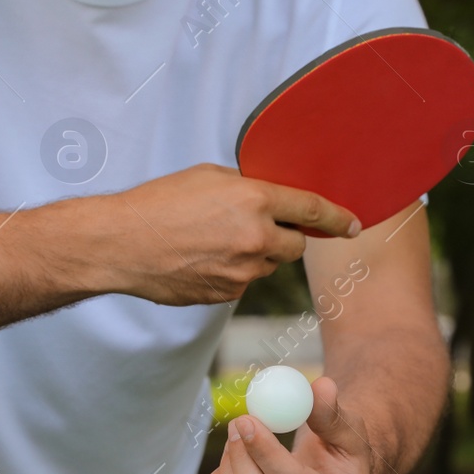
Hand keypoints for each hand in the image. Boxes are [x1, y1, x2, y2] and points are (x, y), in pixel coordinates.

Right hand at [96, 164, 359, 306]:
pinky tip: (199, 260)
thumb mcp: (208, 178)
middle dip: (285, 238)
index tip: (354, 225)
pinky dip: (230, 272)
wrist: (120, 245)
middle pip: (295, 245)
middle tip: (253, 227)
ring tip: (210, 242)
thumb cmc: (158, 203)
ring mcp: (241, 272)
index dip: (338, 218)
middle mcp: (254, 238)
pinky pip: (242, 283)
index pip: (312, 209)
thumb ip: (247, 188)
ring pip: (266, 265)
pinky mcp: (226, 295)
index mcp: (253, 200)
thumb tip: (272, 200)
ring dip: (253, 255)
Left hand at [198, 376, 374, 473]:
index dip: (265, 453)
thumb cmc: (339, 451)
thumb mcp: (347, 430)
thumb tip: (319, 387)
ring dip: (228, 469)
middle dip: (241, 462)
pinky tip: (230, 467)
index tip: (247, 420)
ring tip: (238, 438)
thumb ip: (332, 413)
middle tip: (237, 423)